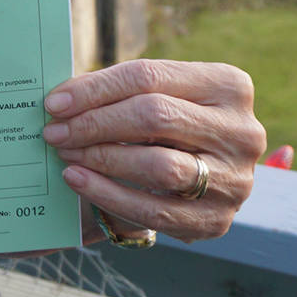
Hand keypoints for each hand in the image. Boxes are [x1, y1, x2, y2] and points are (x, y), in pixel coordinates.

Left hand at [42, 59, 264, 242]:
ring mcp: (236, 179)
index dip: (95, 89)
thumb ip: (122, 91)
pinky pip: (155, 211)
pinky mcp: (217, 220)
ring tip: (65, 154)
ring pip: (158, 165)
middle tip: (54, 131)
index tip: (54, 102)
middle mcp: (242, 131)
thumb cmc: (171, 126)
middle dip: (95, 123)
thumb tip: (61, 99)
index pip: (149, 76)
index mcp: (228, 85)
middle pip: (154, 116)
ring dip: (101, 158)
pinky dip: (109, 195)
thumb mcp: (160, 96)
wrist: (205, 180)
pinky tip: (79, 180)